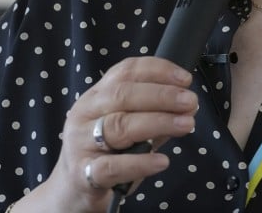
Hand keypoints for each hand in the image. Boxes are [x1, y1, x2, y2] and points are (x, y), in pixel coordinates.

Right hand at [10, 57, 197, 212]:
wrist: (71, 191)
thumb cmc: (105, 153)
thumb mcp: (126, 127)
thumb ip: (154, 115)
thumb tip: (188, 106)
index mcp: (95, 96)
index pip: (125, 71)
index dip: (158, 70)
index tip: (185, 79)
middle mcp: (84, 114)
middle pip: (123, 95)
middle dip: (162, 95)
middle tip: (190, 102)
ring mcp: (81, 143)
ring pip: (119, 126)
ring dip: (158, 122)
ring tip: (186, 124)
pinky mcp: (83, 174)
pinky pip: (113, 166)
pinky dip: (140, 163)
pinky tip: (161, 161)